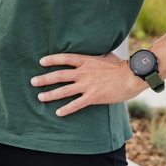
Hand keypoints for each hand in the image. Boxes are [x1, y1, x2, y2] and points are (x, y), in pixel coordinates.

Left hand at [30, 52, 146, 116]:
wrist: (132, 76)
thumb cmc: (121, 66)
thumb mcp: (106, 56)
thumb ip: (96, 56)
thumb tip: (94, 52)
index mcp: (86, 61)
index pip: (64, 58)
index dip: (52, 59)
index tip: (41, 62)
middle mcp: (83, 73)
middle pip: (59, 75)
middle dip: (44, 79)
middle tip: (33, 81)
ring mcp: (87, 85)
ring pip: (64, 90)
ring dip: (50, 94)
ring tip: (40, 97)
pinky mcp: (93, 97)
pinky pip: (76, 104)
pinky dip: (66, 109)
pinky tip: (58, 113)